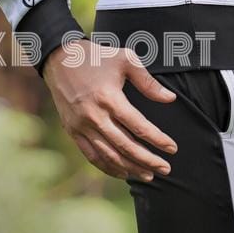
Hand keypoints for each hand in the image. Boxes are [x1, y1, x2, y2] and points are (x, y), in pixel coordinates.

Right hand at [43, 41, 177, 181]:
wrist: (61, 59)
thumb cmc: (98, 57)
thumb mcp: (126, 60)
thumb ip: (148, 82)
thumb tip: (171, 99)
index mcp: (109, 98)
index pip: (139, 126)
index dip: (158, 140)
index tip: (172, 148)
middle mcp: (95, 116)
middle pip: (125, 146)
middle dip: (148, 160)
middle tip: (166, 169)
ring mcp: (81, 126)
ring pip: (109, 156)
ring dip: (130, 168)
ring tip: (148, 175)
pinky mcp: (73, 131)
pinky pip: (92, 156)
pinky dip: (108, 167)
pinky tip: (123, 172)